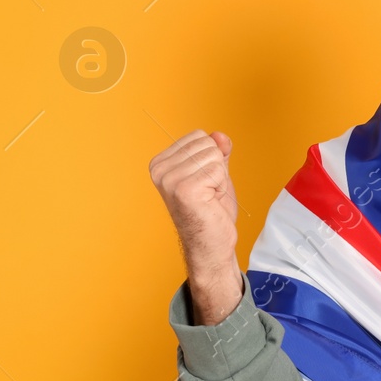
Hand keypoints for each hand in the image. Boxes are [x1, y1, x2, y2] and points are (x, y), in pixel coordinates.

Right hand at [149, 130, 242, 323]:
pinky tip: (210, 202)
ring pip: (214, 156)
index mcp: (160, 163)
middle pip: (207, 143)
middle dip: (216, 168)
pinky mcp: (185, 189)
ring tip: (209, 197)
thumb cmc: (211, 211)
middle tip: (208, 192)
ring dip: (219, 178)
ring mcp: (170, 180)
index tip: (203, 182)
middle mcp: (160, 170)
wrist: (210, 244)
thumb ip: (217, 151)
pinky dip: (221, 187)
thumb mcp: (215, 173)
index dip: (210, 158)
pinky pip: (218, 170)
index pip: (198, 136)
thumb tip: (219, 135)